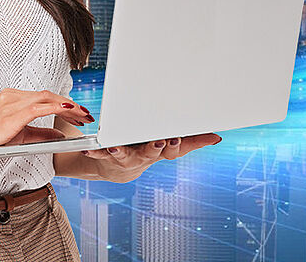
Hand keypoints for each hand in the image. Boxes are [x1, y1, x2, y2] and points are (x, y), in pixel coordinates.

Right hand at [0, 88, 94, 173]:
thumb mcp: (21, 137)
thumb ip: (41, 134)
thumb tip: (61, 135)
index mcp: (12, 98)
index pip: (44, 96)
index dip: (65, 103)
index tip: (81, 113)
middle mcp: (10, 96)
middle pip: (47, 95)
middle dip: (70, 105)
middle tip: (87, 115)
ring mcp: (8, 103)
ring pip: (44, 98)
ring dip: (67, 106)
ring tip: (82, 115)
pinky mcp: (8, 115)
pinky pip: (36, 108)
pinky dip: (55, 108)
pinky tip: (68, 111)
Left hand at [82, 133, 221, 182]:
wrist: (113, 168)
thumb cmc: (143, 150)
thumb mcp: (169, 146)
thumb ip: (191, 141)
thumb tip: (217, 138)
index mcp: (160, 150)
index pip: (173, 150)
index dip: (175, 145)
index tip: (176, 137)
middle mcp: (144, 156)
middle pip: (152, 152)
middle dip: (156, 146)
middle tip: (160, 139)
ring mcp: (125, 158)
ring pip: (125, 154)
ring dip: (121, 151)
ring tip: (116, 146)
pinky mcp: (106, 156)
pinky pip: (99, 153)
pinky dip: (95, 151)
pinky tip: (88, 148)